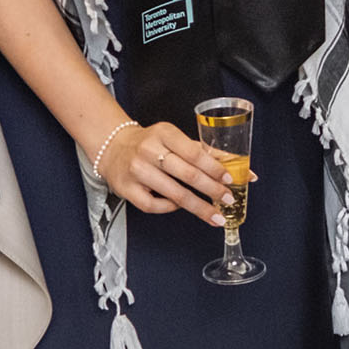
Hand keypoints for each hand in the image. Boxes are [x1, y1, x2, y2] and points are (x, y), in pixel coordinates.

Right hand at [93, 118, 234, 224]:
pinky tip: (179, 206)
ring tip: (215, 215)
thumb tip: (236, 165)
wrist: (113, 147)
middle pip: (187, 174)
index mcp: (164, 133)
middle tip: (227, 199)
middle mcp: (149, 150)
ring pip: (174, 194)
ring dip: (199, 207)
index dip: (214, 168)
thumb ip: (203, 151)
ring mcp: (137, 171)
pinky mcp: (127, 189)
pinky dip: (170, 208)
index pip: (194, 152)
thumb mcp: (174, 139)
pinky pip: (154, 205)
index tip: (229, 179)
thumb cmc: (150, 144)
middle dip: (212, 189)